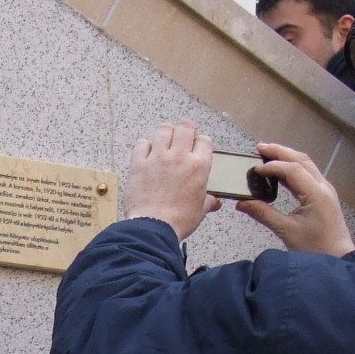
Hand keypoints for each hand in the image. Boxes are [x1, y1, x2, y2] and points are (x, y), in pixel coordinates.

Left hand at [124, 122, 219, 238]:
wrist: (153, 227)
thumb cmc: (179, 220)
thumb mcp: (200, 211)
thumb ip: (208, 202)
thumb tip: (214, 203)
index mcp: (198, 166)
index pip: (204, 140)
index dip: (201, 143)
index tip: (197, 148)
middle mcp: (179, 157)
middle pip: (185, 126)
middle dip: (185, 129)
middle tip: (182, 138)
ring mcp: (158, 158)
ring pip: (163, 129)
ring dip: (165, 134)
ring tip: (165, 142)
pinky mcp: (139, 163)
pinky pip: (142, 143)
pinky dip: (145, 146)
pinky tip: (147, 154)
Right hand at [232, 143, 354, 255]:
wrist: (338, 259)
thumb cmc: (315, 248)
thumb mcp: (286, 231)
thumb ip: (263, 213)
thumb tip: (242, 203)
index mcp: (316, 193)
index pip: (292, 169)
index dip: (272, 166)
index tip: (255, 169)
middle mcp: (323, 187)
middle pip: (301, 159)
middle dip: (280, 151)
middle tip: (260, 148)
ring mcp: (325, 190)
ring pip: (306, 164)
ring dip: (287, 157)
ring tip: (268, 155)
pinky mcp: (324, 195)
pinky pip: (308, 174)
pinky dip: (293, 168)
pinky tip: (280, 171)